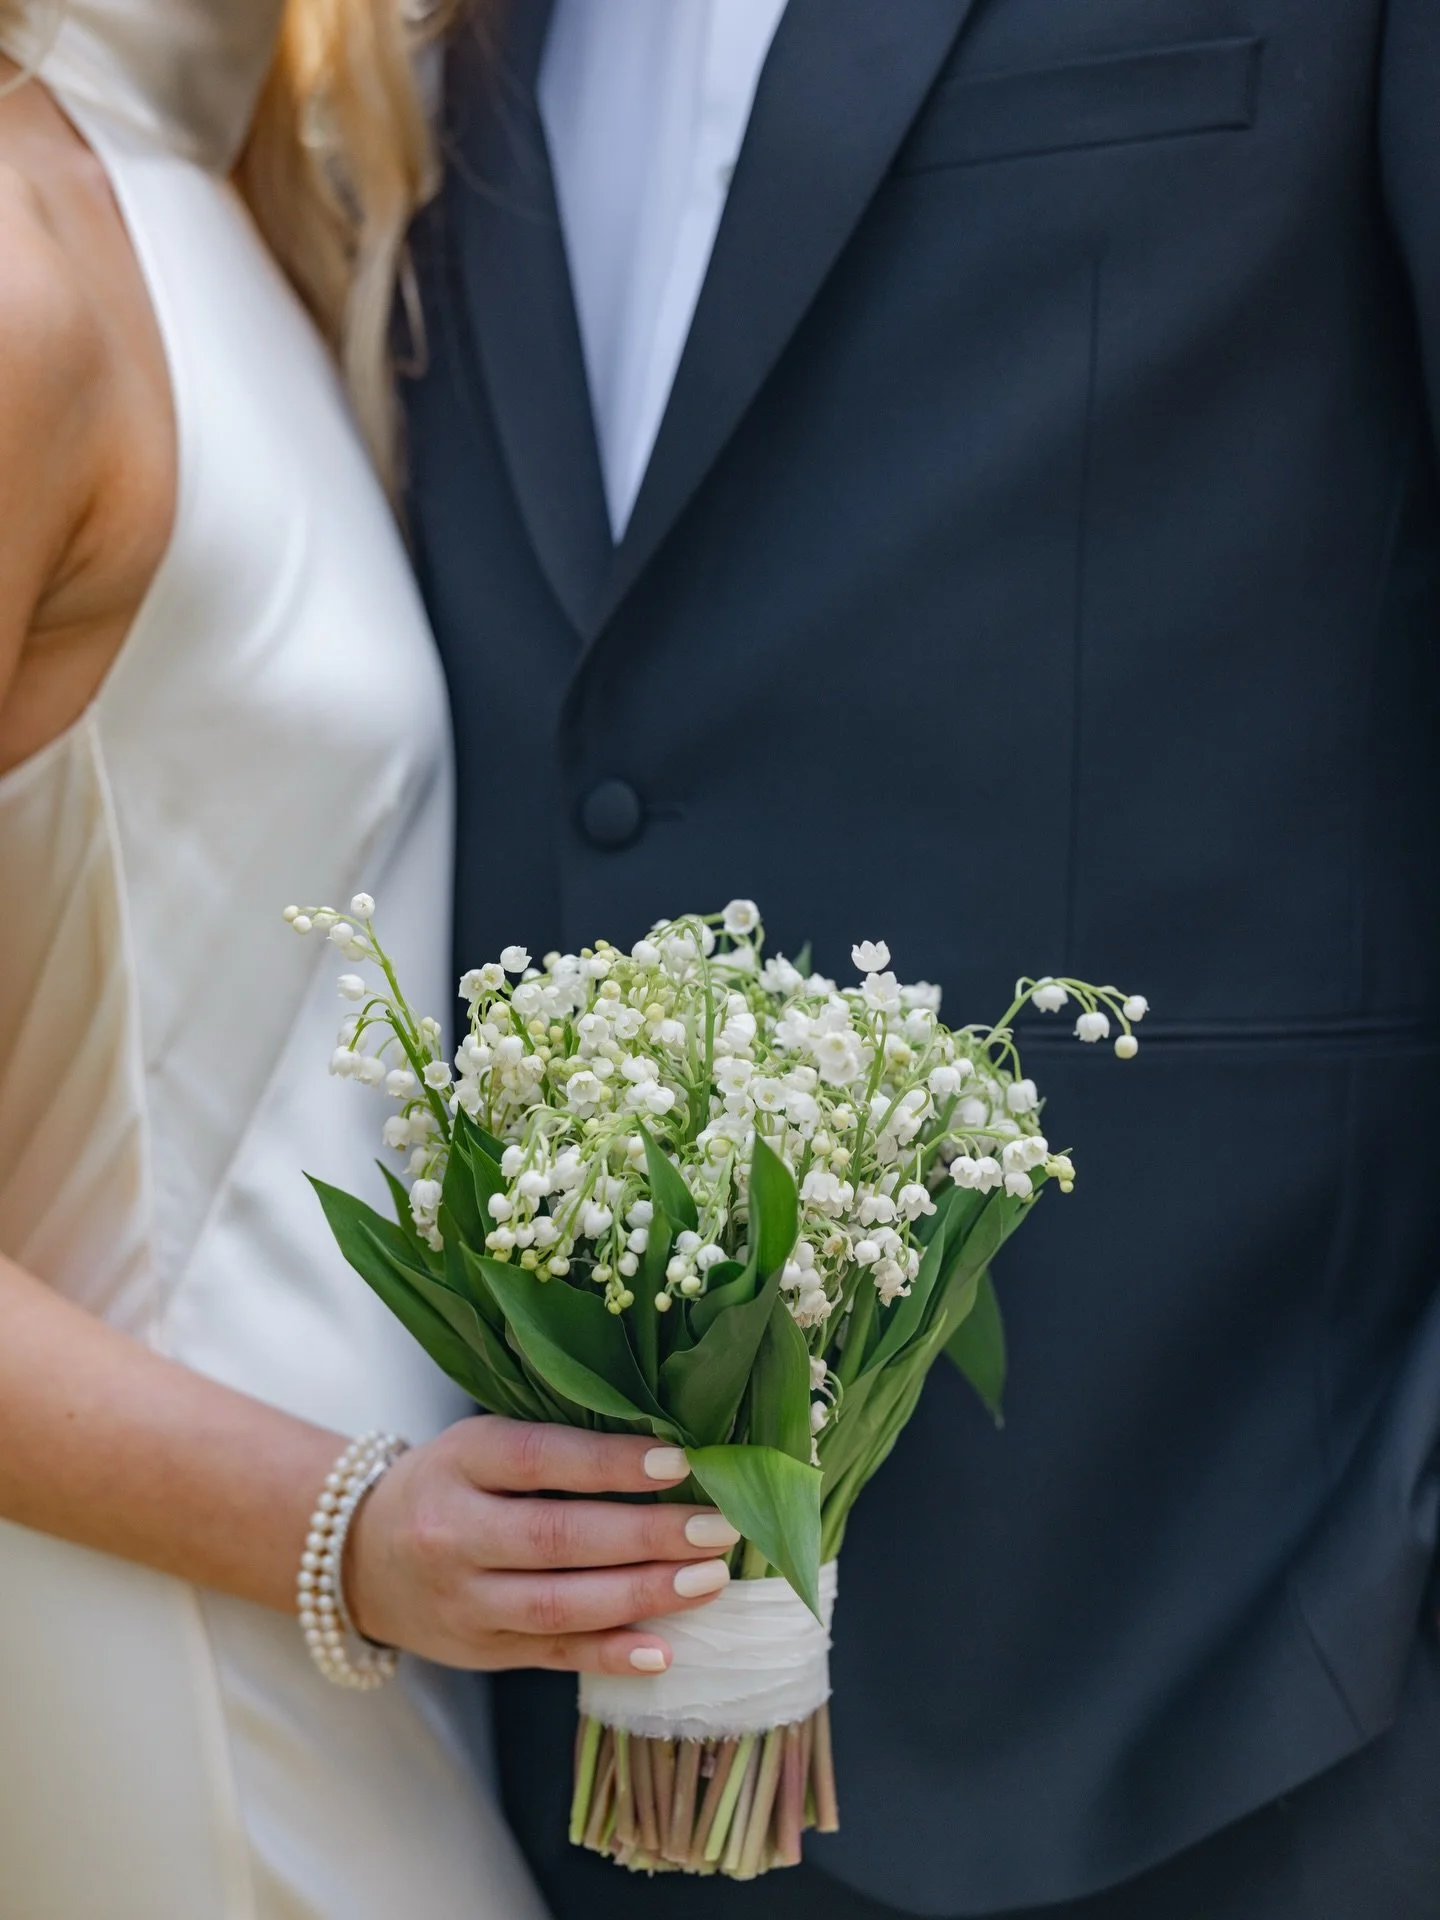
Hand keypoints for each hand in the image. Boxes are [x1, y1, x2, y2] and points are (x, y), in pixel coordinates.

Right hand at [345, 1416, 738, 1673]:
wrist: (358, 1555)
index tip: (680, 1462)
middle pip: (556, 1537)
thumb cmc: (450, 1483)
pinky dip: (609, 1655)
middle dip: (645, 1536)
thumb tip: (668, 1454)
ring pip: (558, 1604)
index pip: (541, 1459)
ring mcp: (464, 1600)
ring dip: (641, 1594)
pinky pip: (551, 1653)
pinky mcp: (481, 1650)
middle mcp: (454, 1532)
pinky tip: (663, 1649)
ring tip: (708, 1580)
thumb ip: (556, 1447)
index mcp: (461, 1461)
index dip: (610, 1463)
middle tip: (717, 1529)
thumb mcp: (481, 1443)